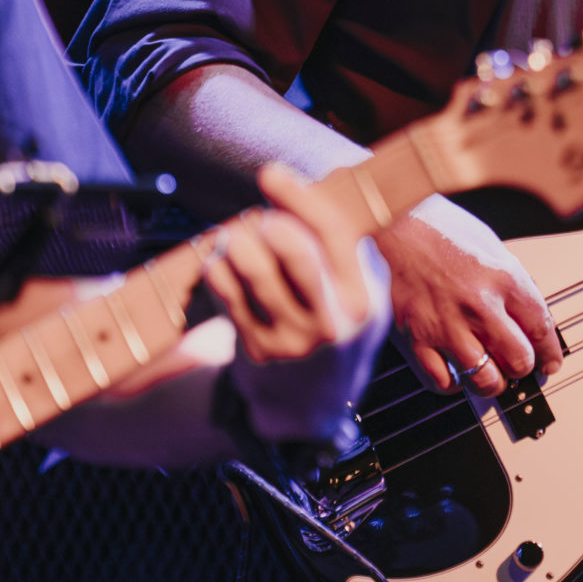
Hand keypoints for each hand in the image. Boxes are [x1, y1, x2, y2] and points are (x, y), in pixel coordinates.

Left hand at [202, 164, 390, 445]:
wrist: (311, 408)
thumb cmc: (335, 332)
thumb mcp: (362, 297)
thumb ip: (347, 251)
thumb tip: (308, 191)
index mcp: (364, 298)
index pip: (333, 232)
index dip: (299, 196)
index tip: (270, 172)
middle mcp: (331, 320)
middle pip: (295, 251)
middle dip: (269, 223)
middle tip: (258, 221)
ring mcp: (292, 339)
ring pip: (254, 271)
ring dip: (237, 243)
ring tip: (235, 240)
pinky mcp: (257, 352)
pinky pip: (228, 296)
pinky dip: (218, 269)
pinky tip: (221, 263)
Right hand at [376, 195, 562, 394]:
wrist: (387, 223)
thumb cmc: (435, 228)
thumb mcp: (487, 244)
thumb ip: (509, 282)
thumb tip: (525, 314)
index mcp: (503, 278)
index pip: (541, 328)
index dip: (550, 353)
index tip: (549, 363)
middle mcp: (479, 306)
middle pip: (519, 360)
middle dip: (522, 368)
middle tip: (517, 367)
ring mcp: (446, 326)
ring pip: (485, 380)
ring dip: (491, 383)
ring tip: (488, 374)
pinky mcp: (415, 340)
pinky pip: (443, 383)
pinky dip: (452, 385)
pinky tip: (454, 372)